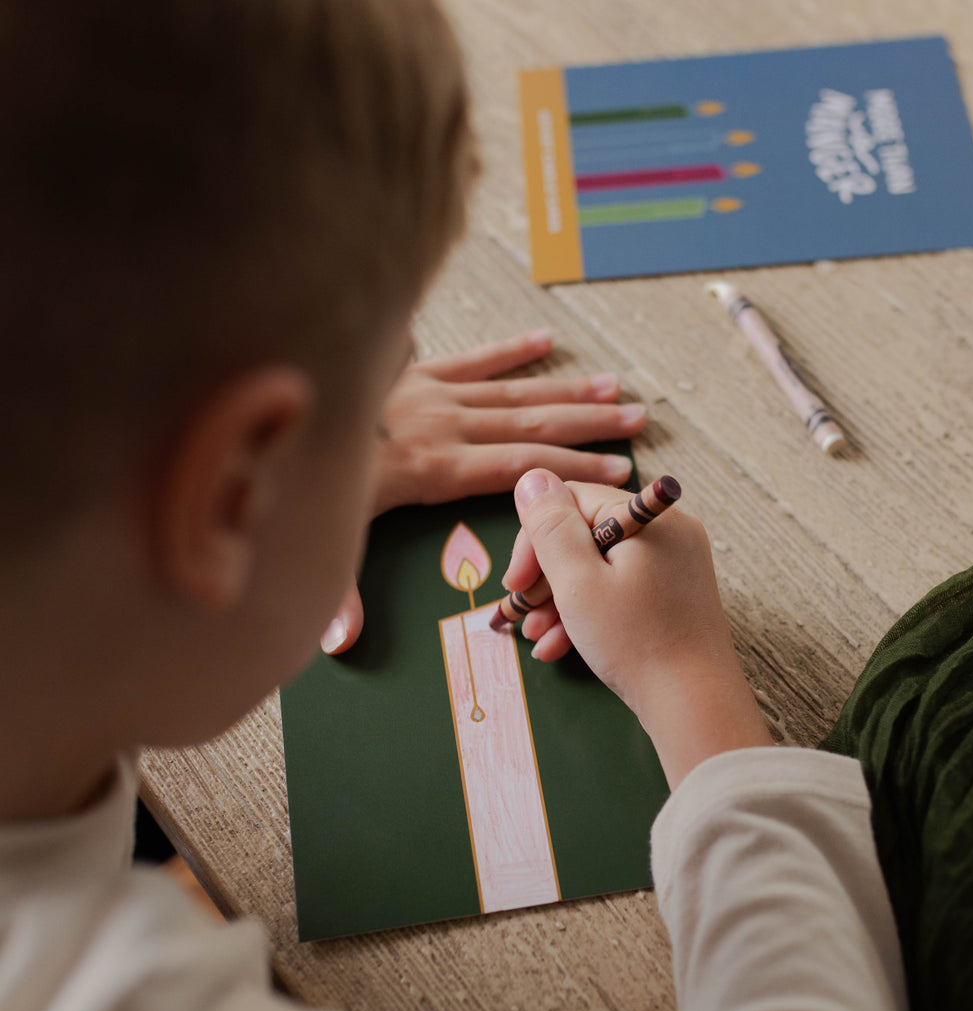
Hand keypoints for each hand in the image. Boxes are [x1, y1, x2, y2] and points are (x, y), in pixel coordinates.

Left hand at [320, 330, 646, 654]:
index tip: (619, 473)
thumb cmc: (299, 477)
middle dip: (589, 425)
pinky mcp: (413, 369)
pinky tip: (546, 340)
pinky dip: (510, 350)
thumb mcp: (320, 542)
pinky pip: (471, 357)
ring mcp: (429, 392)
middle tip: (637, 422)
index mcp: (434, 470)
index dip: (574, 474)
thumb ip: (337, 595)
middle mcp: (443, 426)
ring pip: (513, 392)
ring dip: (567, 390)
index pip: (521, 472)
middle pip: (532, 426)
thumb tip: (337, 647)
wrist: (275, 397)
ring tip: (615, 388)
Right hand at [502, 470, 771, 786]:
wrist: (695, 705)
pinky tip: (559, 646)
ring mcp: (673, 566)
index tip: (515, 582)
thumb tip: (533, 477)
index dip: (535, 540)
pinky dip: (589, 614)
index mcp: (648, 516)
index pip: (573, 502)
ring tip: (534, 637)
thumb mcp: (578, 581)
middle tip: (520, 613)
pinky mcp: (673, 598)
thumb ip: (550, 527)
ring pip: (600, 569)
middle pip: (586, 536)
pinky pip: (621, 592)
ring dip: (560, 601)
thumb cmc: (636, 641)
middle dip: (546, 576)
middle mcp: (667, 532)